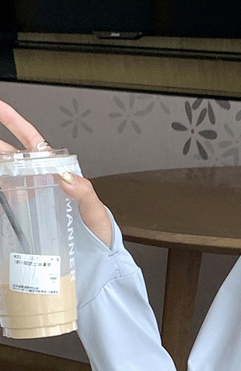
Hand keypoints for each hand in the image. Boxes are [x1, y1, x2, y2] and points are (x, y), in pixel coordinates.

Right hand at [0, 98, 113, 247]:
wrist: (96, 262)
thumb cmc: (100, 234)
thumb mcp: (96, 212)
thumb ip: (84, 193)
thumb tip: (66, 177)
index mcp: (58, 173)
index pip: (32, 141)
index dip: (15, 123)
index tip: (0, 108)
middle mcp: (41, 181)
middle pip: (11, 155)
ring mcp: (30, 197)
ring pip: (5, 173)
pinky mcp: (23, 215)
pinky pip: (6, 196)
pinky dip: (1, 192)